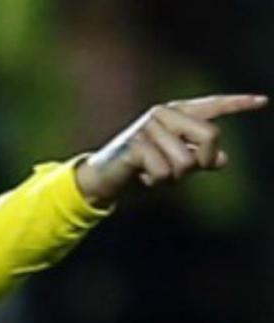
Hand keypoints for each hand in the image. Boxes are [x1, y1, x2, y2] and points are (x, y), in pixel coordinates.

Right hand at [75, 94, 267, 206]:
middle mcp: (163, 115)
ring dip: (173, 177)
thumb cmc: (140, 169)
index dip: (237, 104)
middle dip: (203, 161)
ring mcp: (148, 128)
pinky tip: (141, 177)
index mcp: (175, 114)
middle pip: (210, 136)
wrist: (103, 178)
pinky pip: (164, 172)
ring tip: (154, 173)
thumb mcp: (173, 163)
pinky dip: (156, 182)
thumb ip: (197, 158)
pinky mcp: (136, 145)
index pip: (211, 106)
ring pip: (186, 161)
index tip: (263, 102)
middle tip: (184, 172)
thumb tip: (222, 160)